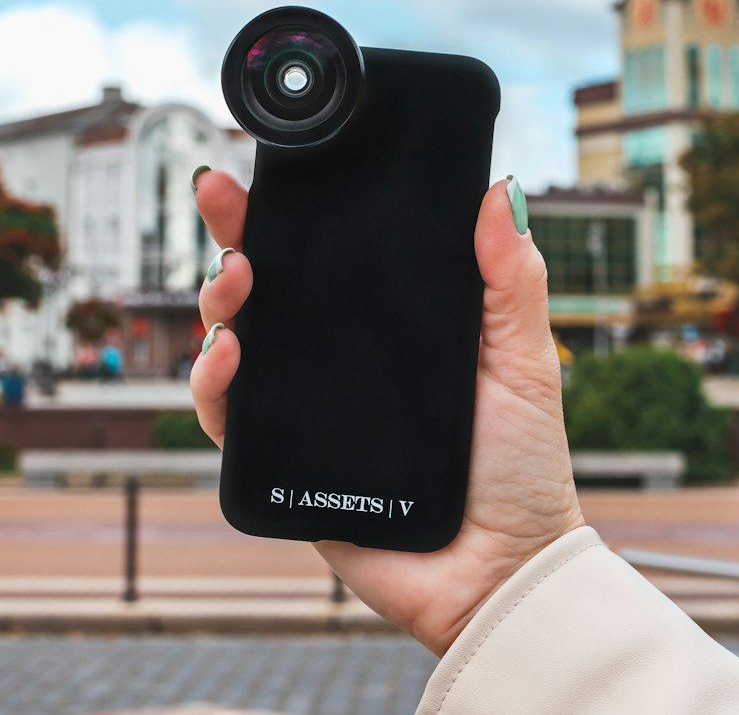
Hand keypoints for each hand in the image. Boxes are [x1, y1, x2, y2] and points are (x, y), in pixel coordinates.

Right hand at [191, 171, 583, 657]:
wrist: (501, 571)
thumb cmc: (522, 466)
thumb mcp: (524, 359)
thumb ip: (512, 280)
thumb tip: (504, 190)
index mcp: (393, 323)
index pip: (333, 252)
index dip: (296, 209)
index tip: (270, 167)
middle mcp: (342, 357)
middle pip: (272, 283)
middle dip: (234, 235)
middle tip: (222, 201)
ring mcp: (309, 408)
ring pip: (238, 338)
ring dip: (219, 301)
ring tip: (234, 281)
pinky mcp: (285, 463)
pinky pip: (231, 418)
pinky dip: (213, 383)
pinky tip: (227, 357)